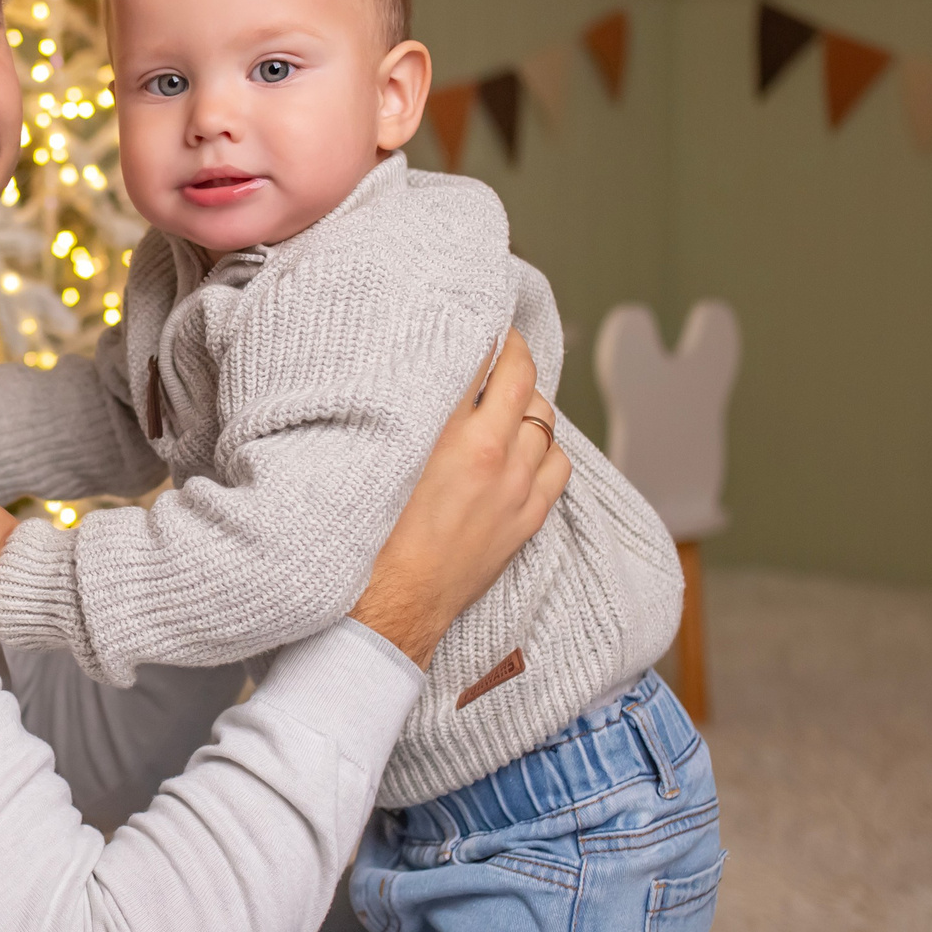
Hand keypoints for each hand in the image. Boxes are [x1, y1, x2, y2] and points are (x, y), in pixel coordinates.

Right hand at [348, 330, 569, 666]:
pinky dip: (548, 447)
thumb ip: (410, 415)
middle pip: (524, 382)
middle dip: (515, 355)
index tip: (478, 322)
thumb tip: (426, 377)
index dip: (485, 334)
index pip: (484, 361)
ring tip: (508, 400)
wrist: (392, 608)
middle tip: (500, 346)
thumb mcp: (382, 460)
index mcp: (454, 437)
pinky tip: (527, 447)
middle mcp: (495, 458)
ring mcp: (518, 490)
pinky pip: (559, 467)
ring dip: (530, 402)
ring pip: (547, 422)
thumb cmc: (371, 537)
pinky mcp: (527, 520)